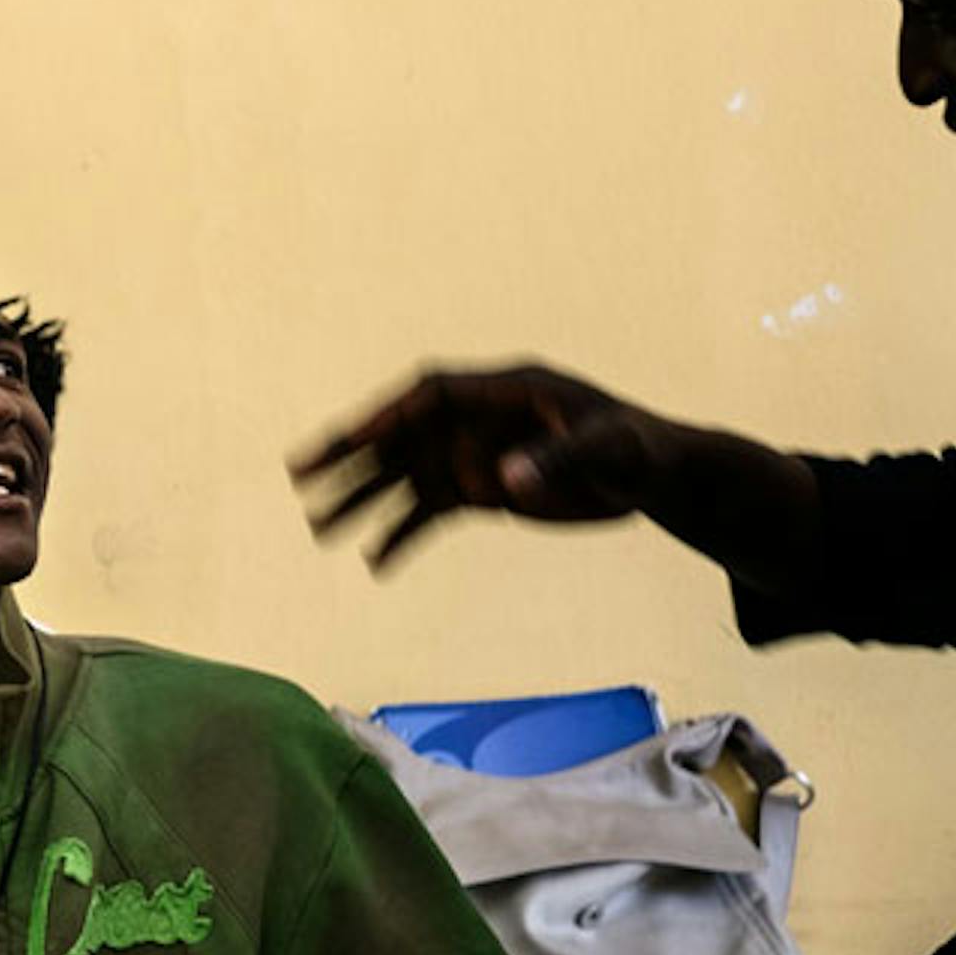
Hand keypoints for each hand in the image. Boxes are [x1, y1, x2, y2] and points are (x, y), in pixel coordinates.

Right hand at [289, 363, 680, 566]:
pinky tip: (375, 562)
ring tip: (317, 526)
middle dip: (349, 452)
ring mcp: (472, 456)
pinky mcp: (480, 492)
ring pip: (403, 476)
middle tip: (299, 472)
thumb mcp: (611, 452)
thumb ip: (558, 461)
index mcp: (504, 391)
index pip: (432, 394)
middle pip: (399, 433)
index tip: (358, 436)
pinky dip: (402, 535)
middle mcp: (474, 421)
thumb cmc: (639, 451)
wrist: (656, 475)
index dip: (391, 414)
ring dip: (361, 498)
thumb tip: (503, 481)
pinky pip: (428, 514)